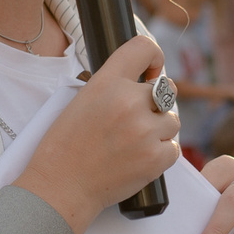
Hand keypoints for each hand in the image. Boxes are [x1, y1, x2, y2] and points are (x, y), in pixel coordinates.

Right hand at [15, 34, 181, 230]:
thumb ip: (113, 88)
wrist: (60, 186)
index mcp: (107, 82)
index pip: (143, 47)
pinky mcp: (155, 158)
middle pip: (167, 89)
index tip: (151, 71)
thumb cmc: (65, 146)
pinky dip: (160, 154)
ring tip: (132, 143)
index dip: (154, 57)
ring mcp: (144, 131)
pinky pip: (174, 148)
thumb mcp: (81, 101)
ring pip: (172, 121)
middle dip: (156, 103)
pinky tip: (137, 158)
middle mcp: (129, 102)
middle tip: (136, 120)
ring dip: (159, 130)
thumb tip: (147, 84)